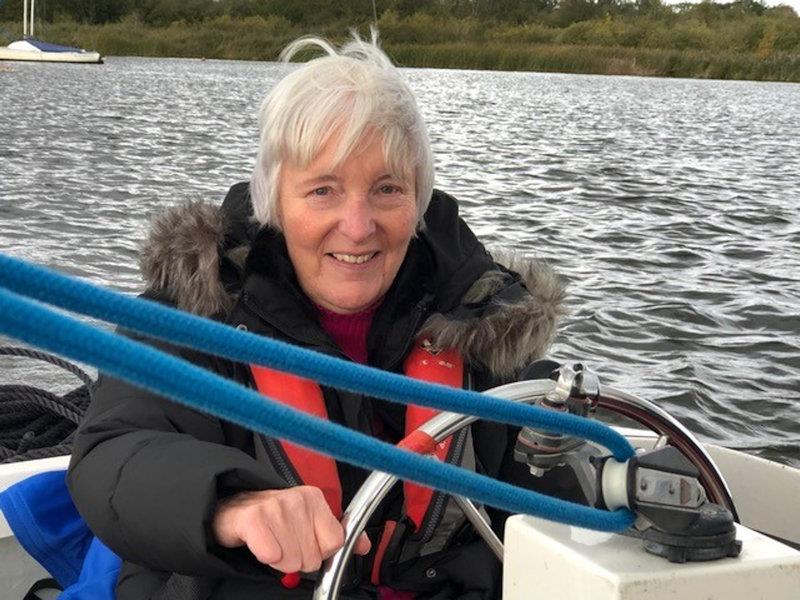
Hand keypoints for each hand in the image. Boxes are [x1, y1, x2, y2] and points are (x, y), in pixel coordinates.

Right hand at [212, 486, 370, 572]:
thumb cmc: (274, 520)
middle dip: (297, 558)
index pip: (335, 542)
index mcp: (315, 498)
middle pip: (313, 556)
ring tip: (271, 542)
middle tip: (283, 542)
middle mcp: (298, 498)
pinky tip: (260, 544)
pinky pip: (272, 555)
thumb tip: (364, 546)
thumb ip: (337, 534)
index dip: (319, 551)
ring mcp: (276, 506)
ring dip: (280, 560)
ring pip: (292, 560)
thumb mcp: (309, 522)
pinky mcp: (254, 518)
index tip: (304, 542)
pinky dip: (266, 556)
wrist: (234, 510)